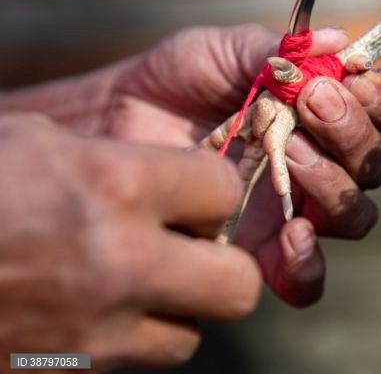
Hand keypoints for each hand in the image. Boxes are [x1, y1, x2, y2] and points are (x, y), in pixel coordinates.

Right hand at [0, 115, 258, 369]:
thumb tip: (169, 178)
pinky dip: (122, 339)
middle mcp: (118, 264)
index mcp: (112, 187)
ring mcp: (92, 332)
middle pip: (237, 286)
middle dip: (221, 266)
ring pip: (188, 336)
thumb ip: (111, 160)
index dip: (211, 188)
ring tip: (131, 281)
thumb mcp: (29, 142)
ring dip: (172, 310)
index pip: (224, 189)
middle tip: (186, 246)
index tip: (191, 189)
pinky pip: (129, 362)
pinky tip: (83, 309)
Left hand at [104, 25, 380, 305]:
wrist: (114, 123)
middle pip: (376, 163)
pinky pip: (308, 279)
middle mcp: (324, 162)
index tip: (349, 80)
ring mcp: (296, 210)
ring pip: (356, 215)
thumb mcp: (222, 50)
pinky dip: (310, 262)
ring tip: (287, 154)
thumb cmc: (176, 79)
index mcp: (326, 113)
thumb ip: (277, 49)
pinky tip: (290, 234)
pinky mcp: (262, 254)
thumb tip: (336, 40)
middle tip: (311, 106)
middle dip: (354, 133)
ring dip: (335, 185)